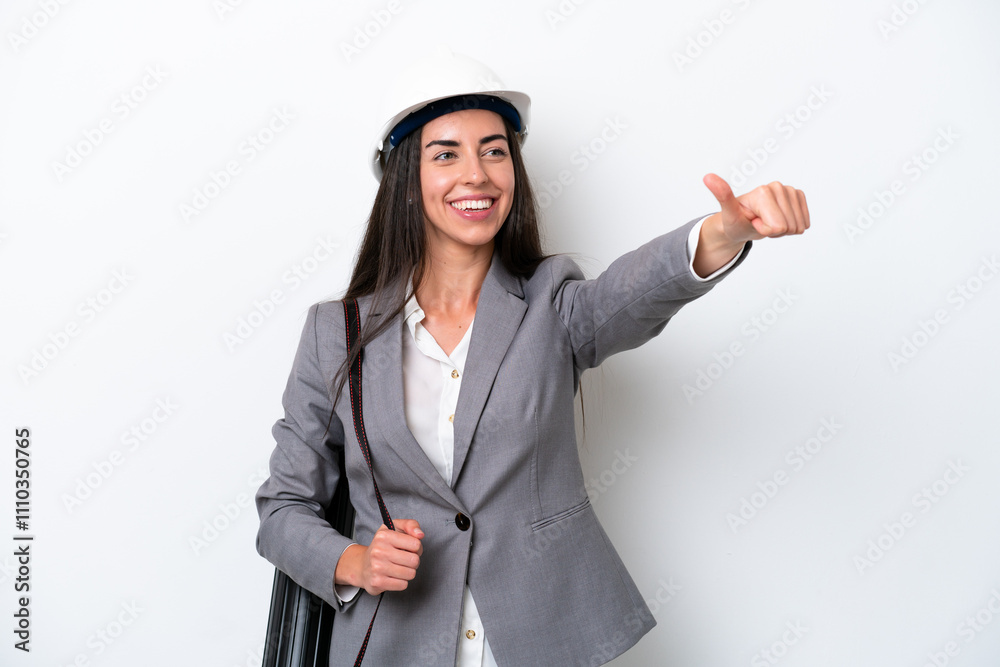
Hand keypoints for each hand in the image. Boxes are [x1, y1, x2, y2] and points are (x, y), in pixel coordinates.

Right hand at [336, 519, 423, 595]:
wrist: (362, 566)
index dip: (417, 547)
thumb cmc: (382, 547)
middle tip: (404, 559)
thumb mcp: (394, 529)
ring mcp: (377, 567)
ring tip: (398, 568)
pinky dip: (401, 582)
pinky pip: (403, 585)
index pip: (416, 544)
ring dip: (408, 572)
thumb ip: (410, 525)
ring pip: (410, 574)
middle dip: (413, 561)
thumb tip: (420, 534)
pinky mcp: (377, 582)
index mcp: (384, 536)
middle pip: (414, 560)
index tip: (409, 548)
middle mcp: (378, 551)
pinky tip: (393, 576)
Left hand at [693, 174, 808, 277]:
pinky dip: (792, 227)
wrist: (742, 221)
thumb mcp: (728, 212)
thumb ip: (722, 195)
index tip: (753, 221)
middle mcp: (778, 186)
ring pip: (798, 226)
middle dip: (774, 231)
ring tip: (767, 221)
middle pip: (789, 227)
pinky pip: (804, 222)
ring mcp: (790, 190)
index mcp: (763, 191)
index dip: (764, 230)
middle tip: (759, 222)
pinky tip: (778, 220)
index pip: (777, 227)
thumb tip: (707, 177)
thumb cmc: (735, 220)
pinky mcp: (798, 196)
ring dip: (783, 230)